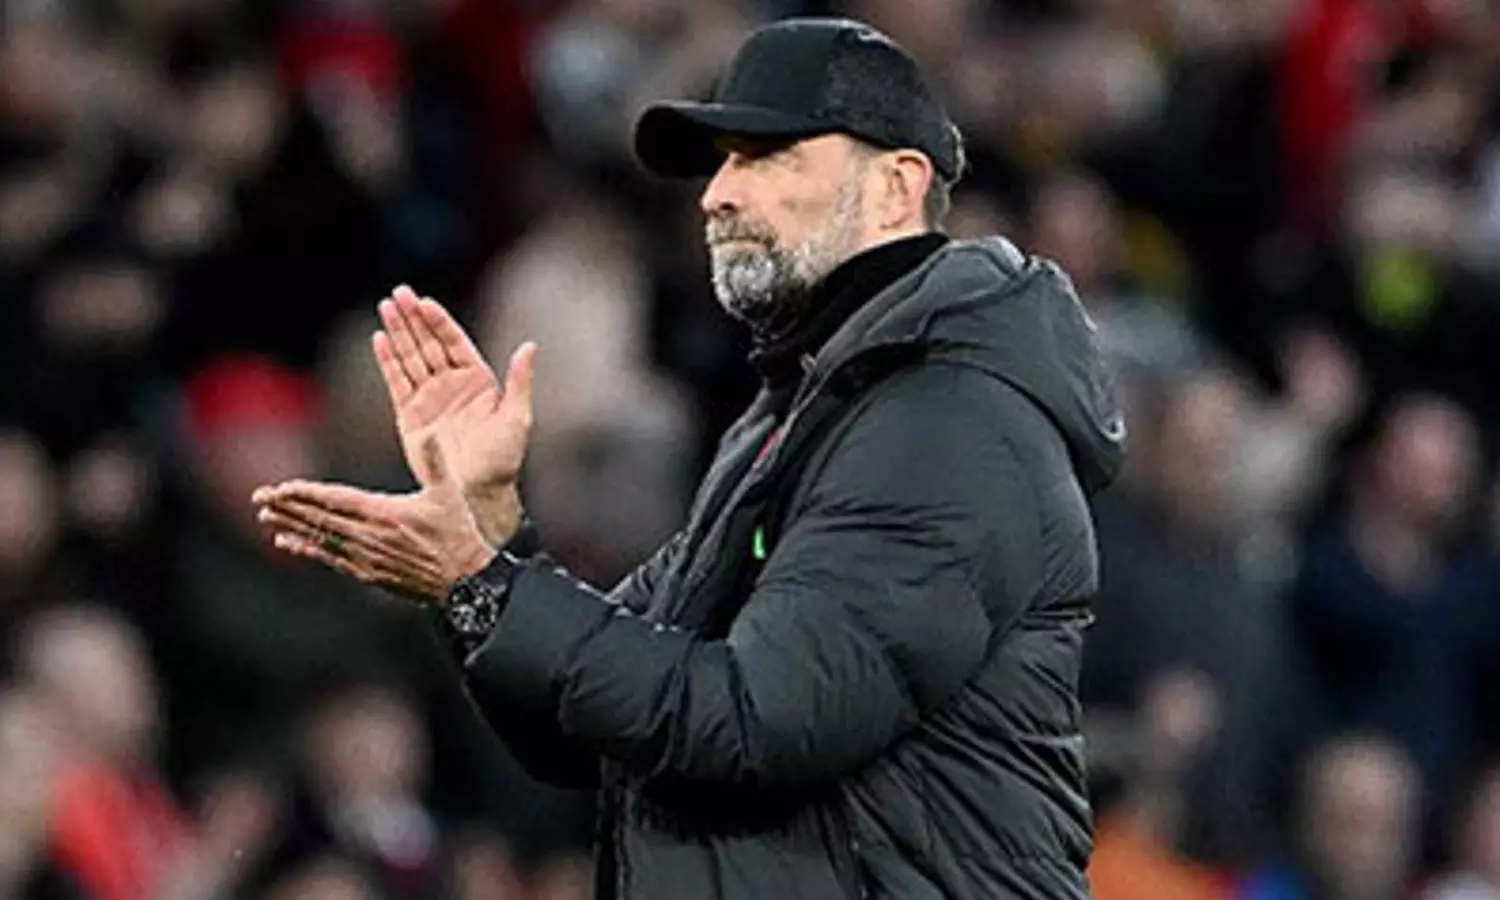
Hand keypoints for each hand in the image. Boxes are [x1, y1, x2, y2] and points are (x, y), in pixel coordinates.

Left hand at [252, 437, 495, 602]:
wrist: (464, 580)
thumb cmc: (458, 534)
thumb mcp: (448, 493)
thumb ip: (435, 461)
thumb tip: (428, 433)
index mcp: (384, 513)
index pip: (334, 500)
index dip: (304, 494)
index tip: (280, 487)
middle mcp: (369, 536)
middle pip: (319, 519)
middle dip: (287, 507)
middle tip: (260, 497)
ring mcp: (366, 557)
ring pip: (319, 538)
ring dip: (291, 526)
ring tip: (267, 516)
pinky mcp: (368, 573)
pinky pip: (329, 559)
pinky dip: (306, 549)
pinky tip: (287, 543)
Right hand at [375, 285, 534, 545]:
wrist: (477, 493)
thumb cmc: (503, 459)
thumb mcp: (517, 418)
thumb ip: (520, 381)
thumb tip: (530, 345)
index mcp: (478, 381)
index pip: (454, 342)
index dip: (439, 322)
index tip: (425, 302)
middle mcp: (452, 384)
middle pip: (428, 343)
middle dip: (414, 318)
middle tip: (399, 293)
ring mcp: (429, 398)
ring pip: (410, 357)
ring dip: (398, 332)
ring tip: (385, 306)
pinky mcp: (410, 415)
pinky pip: (396, 382)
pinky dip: (388, 361)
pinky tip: (379, 339)